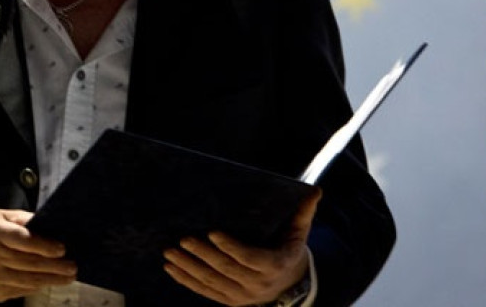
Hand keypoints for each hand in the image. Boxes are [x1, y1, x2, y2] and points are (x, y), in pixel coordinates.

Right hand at [0, 209, 76, 302]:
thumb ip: (22, 220)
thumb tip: (48, 225)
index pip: (22, 240)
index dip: (44, 245)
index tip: (62, 249)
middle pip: (29, 263)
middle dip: (55, 266)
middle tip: (72, 266)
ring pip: (27, 280)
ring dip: (51, 279)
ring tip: (67, 276)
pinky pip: (20, 290)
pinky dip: (37, 286)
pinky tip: (48, 281)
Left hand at [163, 189, 320, 305]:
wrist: (290, 285)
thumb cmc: (289, 249)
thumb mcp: (299, 232)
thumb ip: (303, 211)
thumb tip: (316, 190)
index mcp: (274, 264)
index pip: (251, 258)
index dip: (231, 247)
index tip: (213, 232)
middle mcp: (258, 284)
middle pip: (226, 270)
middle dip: (203, 255)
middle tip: (183, 239)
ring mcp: (242, 295)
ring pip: (212, 282)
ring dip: (188, 268)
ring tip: (169, 253)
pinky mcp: (230, 301)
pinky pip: (205, 292)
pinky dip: (186, 281)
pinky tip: (171, 269)